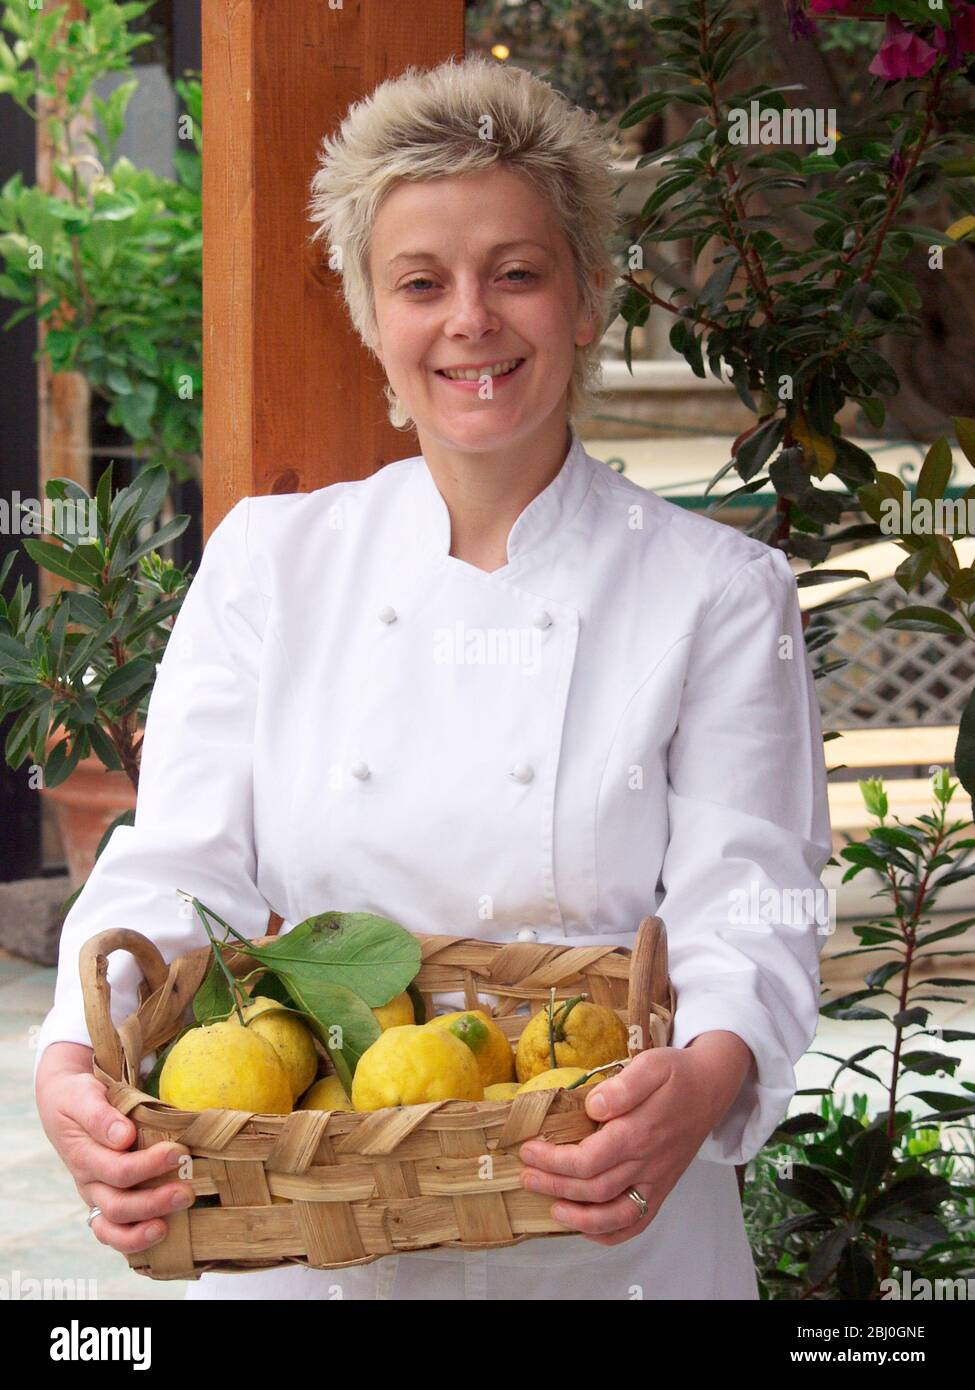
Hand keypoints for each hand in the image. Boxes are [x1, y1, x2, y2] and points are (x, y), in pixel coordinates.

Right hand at [35, 1042, 193, 1254]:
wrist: (64, 1103)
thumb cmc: (78, 1096)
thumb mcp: (83, 1096)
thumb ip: (100, 1116)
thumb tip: (123, 1137)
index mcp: (83, 1155)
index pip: (117, 1170)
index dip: (148, 1166)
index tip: (178, 1153)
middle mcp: (89, 1182)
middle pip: (118, 1205)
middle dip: (154, 1203)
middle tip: (187, 1192)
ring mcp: (96, 1196)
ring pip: (113, 1228)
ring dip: (142, 1231)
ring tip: (169, 1226)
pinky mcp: (106, 1202)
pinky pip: (114, 1233)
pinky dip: (133, 1241)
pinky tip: (160, 1236)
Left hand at [517, 1033, 751, 1245]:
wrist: (711, 1087)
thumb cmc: (676, 1074)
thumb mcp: (652, 1065)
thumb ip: (623, 1087)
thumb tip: (593, 1107)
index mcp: (639, 1133)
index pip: (588, 1160)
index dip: (554, 1160)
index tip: (528, 1150)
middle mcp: (648, 1163)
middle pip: (594, 1188)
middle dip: (555, 1186)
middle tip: (526, 1176)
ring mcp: (657, 1180)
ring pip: (616, 1215)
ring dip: (580, 1219)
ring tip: (552, 1211)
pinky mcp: (662, 1188)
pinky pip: (638, 1222)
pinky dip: (612, 1233)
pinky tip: (588, 1228)